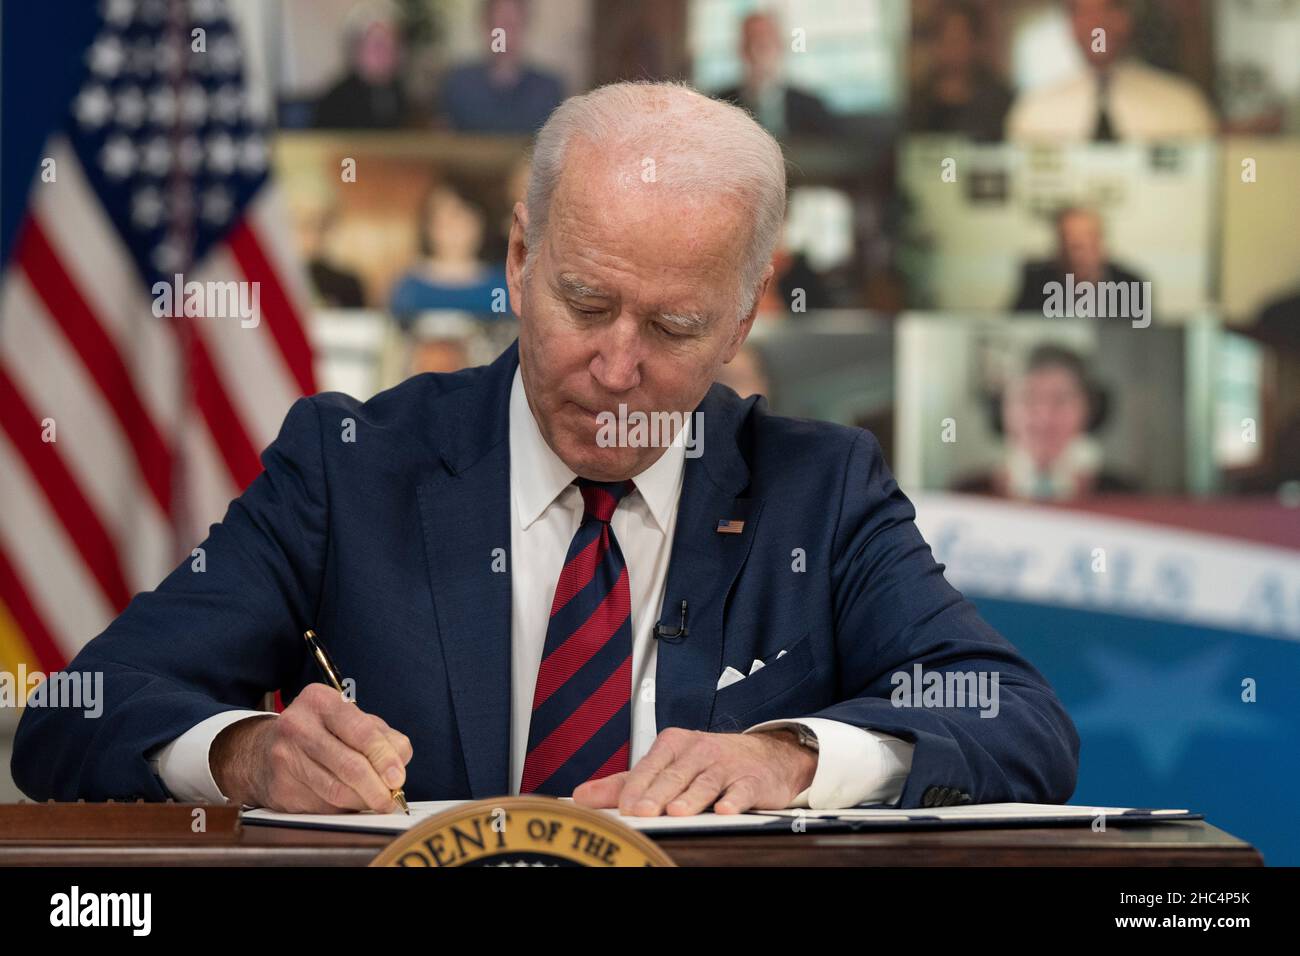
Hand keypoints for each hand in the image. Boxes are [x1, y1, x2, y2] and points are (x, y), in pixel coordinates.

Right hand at [210, 683, 412, 812]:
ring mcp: (285, 758)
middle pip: (349, 765)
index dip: (384, 758)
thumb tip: (400, 762)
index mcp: (321, 701)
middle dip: (376, 787)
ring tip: (375, 801)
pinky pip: (321, 806)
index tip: (398, 778)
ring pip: (336, 791)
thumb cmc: (319, 732)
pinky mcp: (280, 787)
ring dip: (362, 801)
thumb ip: (382, 736)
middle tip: (390, 799)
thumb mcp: (350, 721)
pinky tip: (348, 801)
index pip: (361, 731)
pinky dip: (342, 808)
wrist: (262, 751)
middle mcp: (298, 726)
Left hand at [571, 727, 816, 815]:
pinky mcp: (751, 780)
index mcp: (673, 745)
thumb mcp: (667, 766)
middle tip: (642, 812)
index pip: (650, 767)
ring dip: (691, 797)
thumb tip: (582, 795)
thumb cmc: (709, 762)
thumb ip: (625, 783)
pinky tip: (724, 810)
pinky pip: (741, 790)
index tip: (623, 808)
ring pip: (705, 782)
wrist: (766, 756)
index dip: (636, 788)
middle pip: (675, 776)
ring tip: (677, 812)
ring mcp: (726, 765)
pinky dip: (733, 800)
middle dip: (657, 794)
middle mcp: (699, 751)